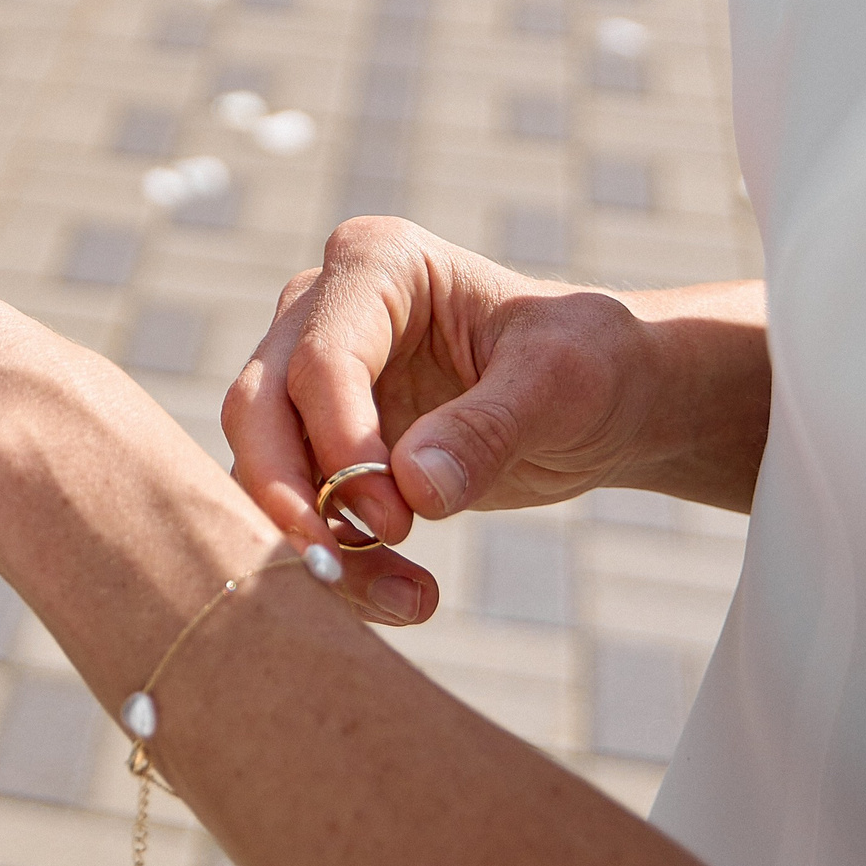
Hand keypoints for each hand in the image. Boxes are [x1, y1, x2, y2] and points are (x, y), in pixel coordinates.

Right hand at [223, 216, 676, 553]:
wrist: (607, 401)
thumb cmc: (593, 362)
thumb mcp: (563, 383)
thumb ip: (490, 427)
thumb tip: (413, 488)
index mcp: (377, 265)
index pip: (321, 358)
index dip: (342, 443)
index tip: (395, 518)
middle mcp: (322, 313)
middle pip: (258, 409)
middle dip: (290, 496)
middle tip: (339, 567)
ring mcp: (311, 382)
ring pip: (266, 471)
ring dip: (320, 545)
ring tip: (411, 600)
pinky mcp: (320, 446)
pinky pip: (299, 510)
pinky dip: (341, 563)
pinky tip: (406, 598)